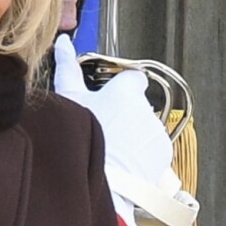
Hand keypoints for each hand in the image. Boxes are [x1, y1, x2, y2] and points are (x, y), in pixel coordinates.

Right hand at [53, 34, 176, 225]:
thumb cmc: (82, 135)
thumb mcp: (68, 99)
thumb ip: (66, 67)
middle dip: (123, 113)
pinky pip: (151, 148)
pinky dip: (140, 153)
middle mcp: (147, 108)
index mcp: (127, 91)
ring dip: (131, 133)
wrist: (101, 182)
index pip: (133, 77)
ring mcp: (156, 133)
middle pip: (135, 104)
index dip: (121, 86)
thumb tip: (62, 42)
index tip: (109, 96)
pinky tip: (120, 163)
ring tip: (109, 148)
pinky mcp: (163, 156)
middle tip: (101, 127)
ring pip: (143, 127)